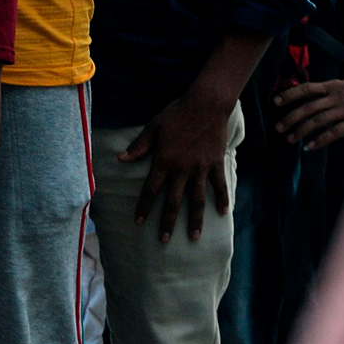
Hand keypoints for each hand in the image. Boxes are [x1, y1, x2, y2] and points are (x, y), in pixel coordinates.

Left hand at [119, 90, 232, 242]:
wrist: (207, 103)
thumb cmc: (178, 112)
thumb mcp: (154, 126)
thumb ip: (139, 146)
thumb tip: (120, 159)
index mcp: (164, 160)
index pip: (150, 190)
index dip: (143, 207)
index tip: (137, 222)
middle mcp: (182, 169)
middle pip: (173, 201)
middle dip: (166, 222)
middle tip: (163, 240)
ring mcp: (201, 168)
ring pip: (197, 200)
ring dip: (194, 220)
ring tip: (193, 237)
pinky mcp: (216, 163)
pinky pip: (219, 185)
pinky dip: (222, 199)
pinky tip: (222, 213)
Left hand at [274, 70, 343, 149]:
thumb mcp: (343, 86)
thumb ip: (327, 93)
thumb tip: (308, 101)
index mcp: (332, 86)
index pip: (306, 88)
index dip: (290, 95)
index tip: (275, 102)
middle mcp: (336, 97)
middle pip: (308, 107)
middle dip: (291, 117)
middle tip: (278, 128)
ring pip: (318, 120)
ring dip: (302, 130)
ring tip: (290, 139)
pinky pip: (334, 132)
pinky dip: (321, 139)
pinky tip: (309, 147)